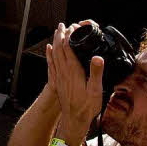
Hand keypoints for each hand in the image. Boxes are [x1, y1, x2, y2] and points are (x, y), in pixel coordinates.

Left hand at [46, 22, 103, 139]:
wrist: (74, 121)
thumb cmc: (86, 107)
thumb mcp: (95, 91)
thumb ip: (96, 73)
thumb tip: (97, 57)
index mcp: (73, 71)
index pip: (68, 48)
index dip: (69, 36)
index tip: (73, 27)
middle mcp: (64, 72)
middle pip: (59, 48)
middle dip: (60, 35)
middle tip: (63, 24)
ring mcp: (59, 76)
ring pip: (54, 54)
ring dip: (55, 41)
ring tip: (57, 32)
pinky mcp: (57, 81)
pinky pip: (51, 63)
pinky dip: (49, 54)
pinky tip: (49, 49)